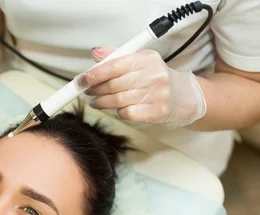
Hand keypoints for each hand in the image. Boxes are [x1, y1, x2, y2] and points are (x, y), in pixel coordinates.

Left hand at [83, 46, 206, 127]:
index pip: (114, 66)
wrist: (182, 96)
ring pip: (118, 101)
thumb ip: (116, 56)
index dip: (94, 74)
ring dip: (101, 102)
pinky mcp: (157, 111)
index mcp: (146, 59)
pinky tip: (117, 108)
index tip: (81, 80)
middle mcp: (153, 75)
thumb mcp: (138, 61)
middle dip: (95, 90)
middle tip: (88, 91)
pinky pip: (127, 113)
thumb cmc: (154, 77)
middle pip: (113, 85)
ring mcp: (157, 94)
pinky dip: (118, 112)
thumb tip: (95, 52)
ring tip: (96, 101)